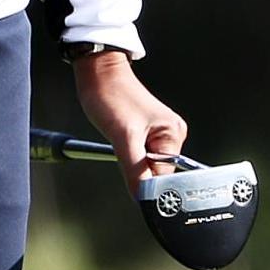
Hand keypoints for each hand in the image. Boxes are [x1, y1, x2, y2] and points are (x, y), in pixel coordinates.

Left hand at [72, 50, 188, 197]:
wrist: (96, 72)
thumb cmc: (111, 94)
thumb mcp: (123, 136)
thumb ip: (134, 169)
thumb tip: (143, 197)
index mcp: (174, 134)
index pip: (165, 174)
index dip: (147, 180)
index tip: (133, 181)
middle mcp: (170, 134)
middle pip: (154, 170)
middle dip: (136, 167)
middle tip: (123, 147)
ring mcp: (156, 133)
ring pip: (143, 162)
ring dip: (130, 158)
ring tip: (120, 136)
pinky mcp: (142, 131)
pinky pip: (137, 153)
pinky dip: (126, 152)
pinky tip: (119, 137)